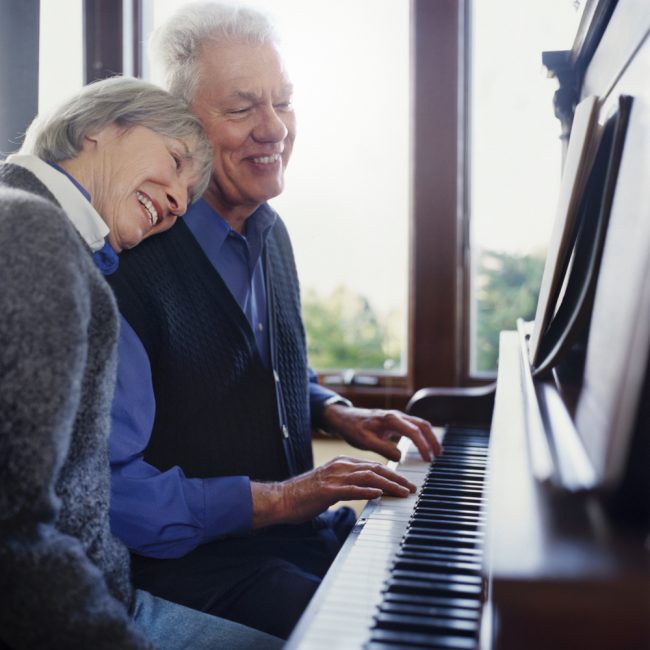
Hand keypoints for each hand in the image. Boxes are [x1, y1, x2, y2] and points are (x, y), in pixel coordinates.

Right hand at [251, 456, 415, 527]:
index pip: (372, 466)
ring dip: (389, 484)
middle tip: (412, 487)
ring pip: (368, 477)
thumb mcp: (330, 485)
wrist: (282, 499)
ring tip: (404, 492)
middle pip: (375, 469)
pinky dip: (367, 490)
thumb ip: (348, 485)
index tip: (405, 483)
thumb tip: (366, 491)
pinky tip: (380, 493)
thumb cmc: (304, 495)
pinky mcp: (328, 490)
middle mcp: (340, 466)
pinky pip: (352, 488)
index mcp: (341, 463)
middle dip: (397, 478)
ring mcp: (334, 477)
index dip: (391, 474)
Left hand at [320, 405, 441, 462]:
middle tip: (438, 456)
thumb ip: (383, 448)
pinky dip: (423, 435)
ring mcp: (397, 417)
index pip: (413, 431)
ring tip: (436, 452)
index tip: (428, 459)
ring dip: (430, 437)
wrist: (345, 418)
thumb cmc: (353, 428)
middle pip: (422, 425)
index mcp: (390, 419)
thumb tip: (400, 457)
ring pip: (420, 424)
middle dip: (432, 440)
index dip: (423, 446)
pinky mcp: (396, 421)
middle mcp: (396, 415)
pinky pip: (414, 426)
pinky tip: (425, 445)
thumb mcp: (365, 441)